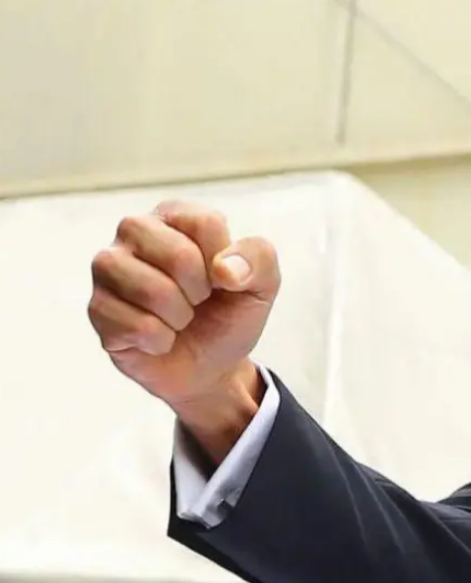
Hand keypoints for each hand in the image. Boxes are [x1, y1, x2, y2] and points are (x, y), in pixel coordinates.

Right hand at [88, 202, 279, 459]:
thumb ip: (258, 260)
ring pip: (153, 291)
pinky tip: (159, 337)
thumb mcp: (262, 285)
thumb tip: (223, 269)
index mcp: (176, 215)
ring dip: (180, 317)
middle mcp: (135, 231)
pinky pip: (137, 326)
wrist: (209, 366)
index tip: (222, 280)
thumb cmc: (229, 313)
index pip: (205, 223)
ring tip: (179, 318)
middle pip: (177, 255)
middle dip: (200, 291)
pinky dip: (161, 340)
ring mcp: (109, 268)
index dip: (223, 263)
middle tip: (198, 301)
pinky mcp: (97, 307)